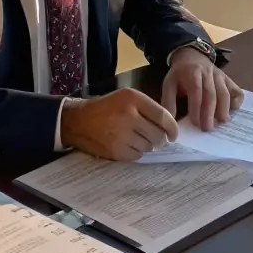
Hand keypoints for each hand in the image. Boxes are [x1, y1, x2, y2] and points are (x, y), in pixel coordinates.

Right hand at [60, 88, 177, 161]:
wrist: (78, 120)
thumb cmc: (106, 108)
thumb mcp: (126, 97)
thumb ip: (147, 108)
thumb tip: (169, 127)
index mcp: (133, 99)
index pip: (163, 116)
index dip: (172, 128)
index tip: (174, 135)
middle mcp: (129, 115)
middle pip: (158, 135)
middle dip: (161, 139)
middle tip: (156, 139)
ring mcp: (122, 134)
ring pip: (149, 147)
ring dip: (148, 145)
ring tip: (137, 138)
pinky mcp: (116, 150)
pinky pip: (138, 155)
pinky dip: (137, 152)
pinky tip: (128, 144)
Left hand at [162, 49, 243, 130]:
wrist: (191, 56)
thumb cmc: (180, 74)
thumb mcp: (169, 84)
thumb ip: (169, 102)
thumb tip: (169, 123)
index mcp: (192, 73)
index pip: (196, 90)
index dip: (196, 107)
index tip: (195, 123)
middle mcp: (208, 73)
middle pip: (211, 93)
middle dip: (210, 112)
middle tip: (208, 128)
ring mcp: (220, 76)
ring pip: (224, 93)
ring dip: (223, 109)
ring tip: (221, 123)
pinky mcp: (228, 79)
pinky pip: (236, 90)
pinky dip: (236, 101)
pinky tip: (232, 112)